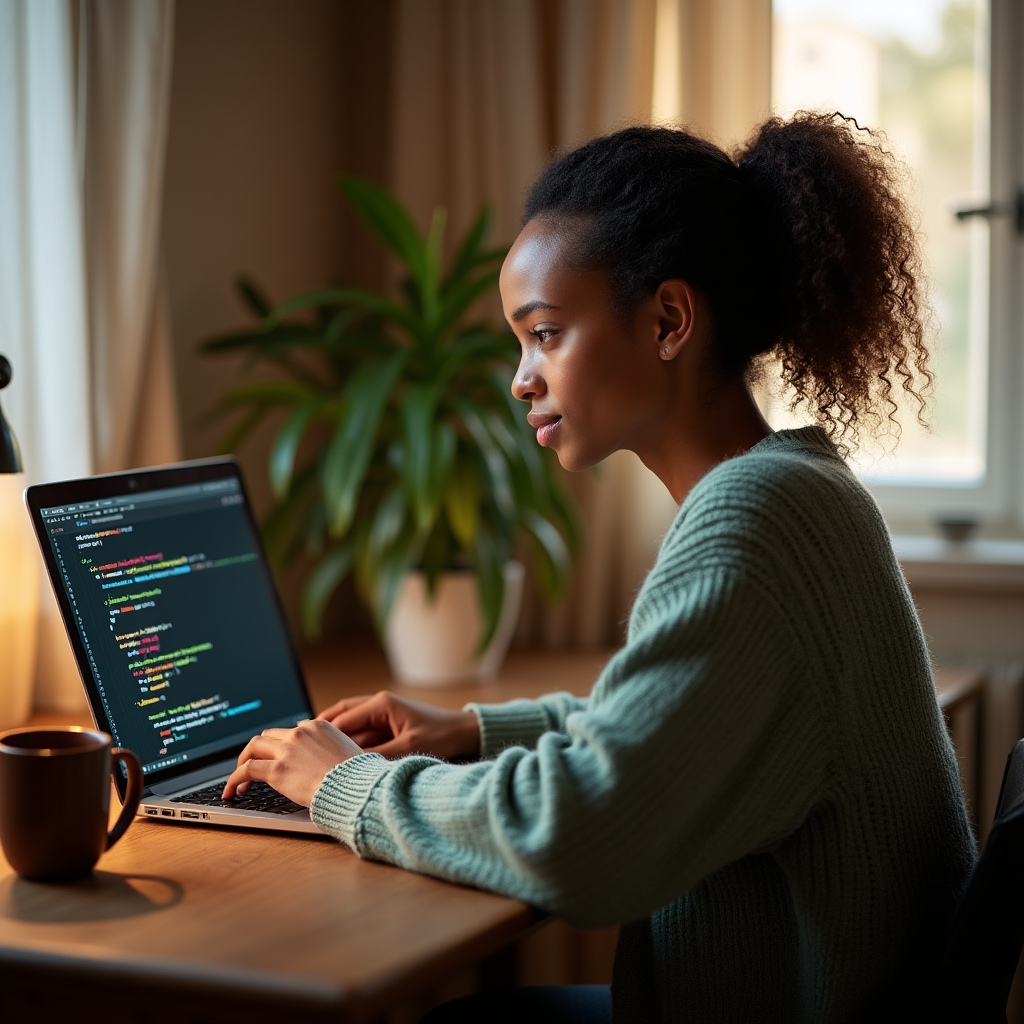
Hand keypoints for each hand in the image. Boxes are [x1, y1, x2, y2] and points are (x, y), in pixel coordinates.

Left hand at [221, 719, 361, 805]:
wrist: (355, 786)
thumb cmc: (358, 775)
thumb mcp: (350, 751)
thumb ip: (335, 750)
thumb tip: (332, 761)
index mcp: (319, 726)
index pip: (293, 730)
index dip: (283, 744)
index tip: (279, 756)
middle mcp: (300, 733)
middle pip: (269, 735)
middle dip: (260, 749)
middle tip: (254, 764)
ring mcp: (287, 750)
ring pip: (254, 746)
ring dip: (244, 759)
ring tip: (239, 777)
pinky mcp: (277, 770)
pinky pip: (247, 770)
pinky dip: (235, 779)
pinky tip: (232, 790)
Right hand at [316, 691, 480, 759]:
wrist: (465, 733)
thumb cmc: (442, 736)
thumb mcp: (408, 749)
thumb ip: (377, 758)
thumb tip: (350, 769)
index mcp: (381, 704)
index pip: (342, 718)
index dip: (322, 734)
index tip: (305, 748)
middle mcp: (379, 705)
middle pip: (341, 717)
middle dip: (322, 732)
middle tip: (301, 747)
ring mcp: (383, 715)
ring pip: (350, 727)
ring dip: (336, 740)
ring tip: (315, 756)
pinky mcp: (388, 727)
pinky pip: (363, 735)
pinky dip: (351, 745)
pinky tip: (340, 759)